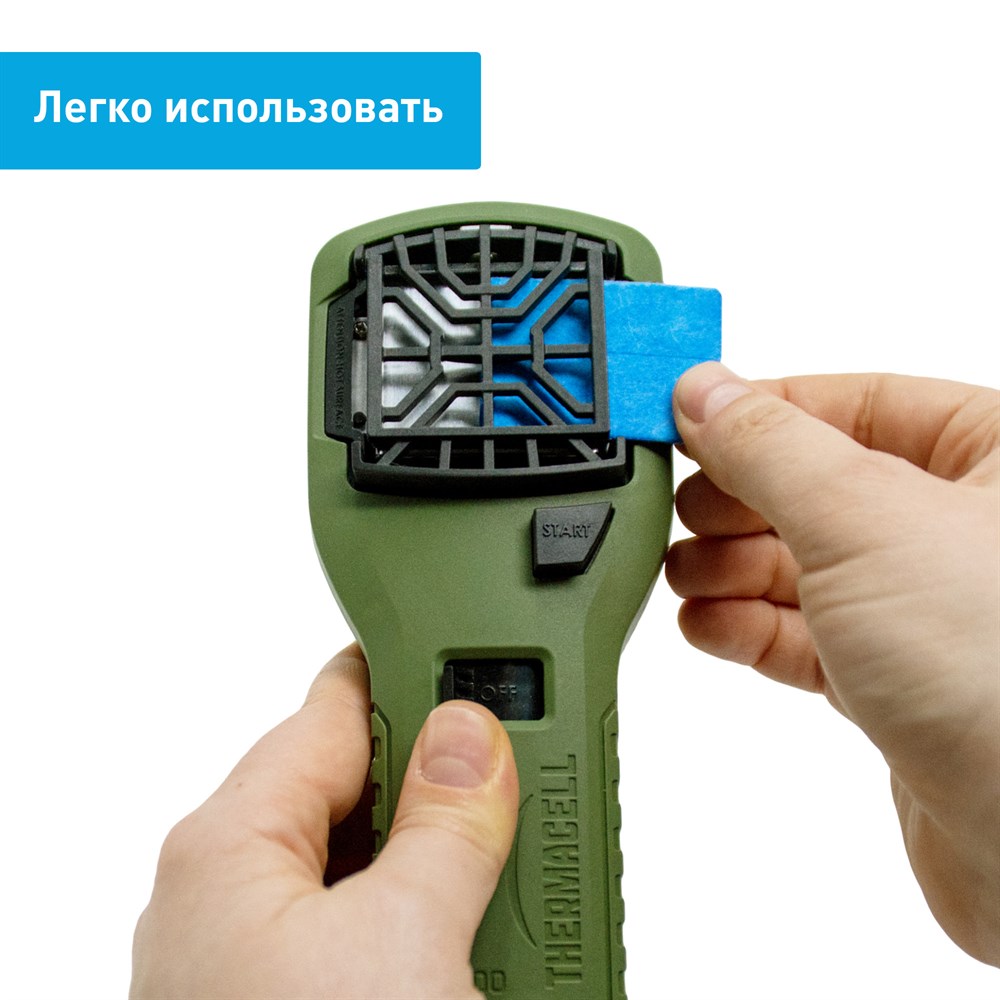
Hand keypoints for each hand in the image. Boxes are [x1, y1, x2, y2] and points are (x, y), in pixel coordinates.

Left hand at [130, 645, 518, 998]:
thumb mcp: (404, 942)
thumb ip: (446, 826)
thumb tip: (467, 736)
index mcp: (224, 848)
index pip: (334, 708)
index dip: (416, 674)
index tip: (482, 658)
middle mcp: (222, 898)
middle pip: (351, 787)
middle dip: (439, 775)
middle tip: (520, 767)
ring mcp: (249, 962)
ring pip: (361, 865)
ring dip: (438, 857)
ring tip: (511, 857)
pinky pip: (359, 930)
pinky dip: (418, 919)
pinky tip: (470, 931)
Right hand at [665, 363, 998, 965]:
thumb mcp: (861, 519)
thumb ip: (769, 448)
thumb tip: (702, 392)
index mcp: (992, 454)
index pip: (853, 400)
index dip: (759, 409)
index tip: (681, 420)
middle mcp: (963, 527)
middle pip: (819, 485)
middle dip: (737, 500)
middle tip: (677, 509)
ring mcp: (929, 608)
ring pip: (807, 565)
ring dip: (731, 568)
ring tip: (682, 573)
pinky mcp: (898, 681)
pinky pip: (807, 634)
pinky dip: (748, 627)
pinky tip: (706, 624)